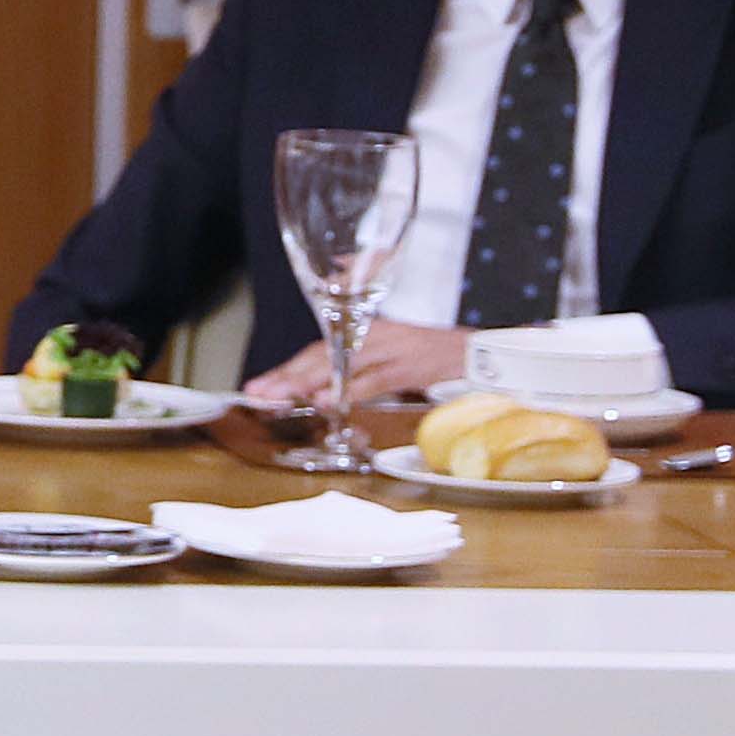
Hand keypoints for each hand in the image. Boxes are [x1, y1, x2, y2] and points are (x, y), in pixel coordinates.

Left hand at [241, 321, 465, 411]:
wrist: (478, 351)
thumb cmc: (430, 358)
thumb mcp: (388, 361)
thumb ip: (356, 375)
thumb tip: (320, 394)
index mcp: (363, 334)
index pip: (316, 352)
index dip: (285, 370)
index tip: (257, 387)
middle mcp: (370, 336)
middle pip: (319, 356)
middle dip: (285, 377)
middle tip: (256, 393)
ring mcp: (390, 349)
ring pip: (339, 365)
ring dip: (306, 382)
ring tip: (278, 396)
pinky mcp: (409, 365)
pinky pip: (374, 379)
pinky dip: (350, 391)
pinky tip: (327, 401)